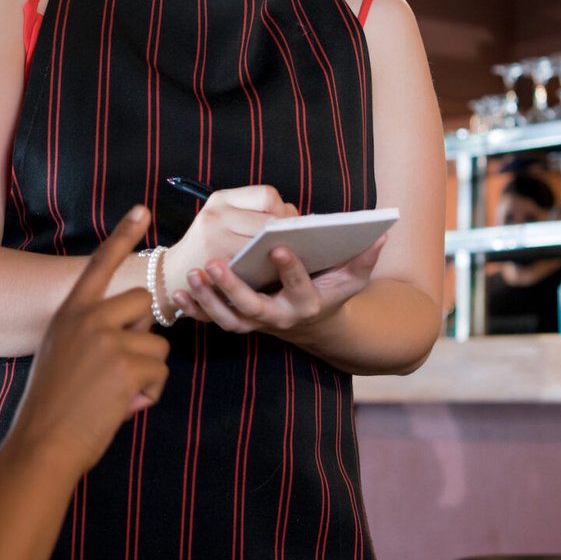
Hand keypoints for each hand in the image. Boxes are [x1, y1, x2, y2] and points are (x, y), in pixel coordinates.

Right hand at [10, 207, 169, 471]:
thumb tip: (134, 334)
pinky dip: (148, 394)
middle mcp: (87, 318)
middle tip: (119, 367)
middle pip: (142, 303)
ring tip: (113, 396)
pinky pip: (160, 373)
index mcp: (69, 313)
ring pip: (156, 345)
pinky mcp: (128, 364)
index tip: (142, 209)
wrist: (42, 444)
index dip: (123, 236)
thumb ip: (91, 335)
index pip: (99, 265)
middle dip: (142, 334)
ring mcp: (108, 339)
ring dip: (145, 373)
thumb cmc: (53, 408)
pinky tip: (121, 408)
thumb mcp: (60, 355)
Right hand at [160, 185, 294, 300]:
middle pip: (270, 221)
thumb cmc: (207, 246)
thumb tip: (295, 216)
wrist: (169, 277)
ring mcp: (214, 242)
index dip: (283, 210)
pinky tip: (274, 275)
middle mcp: (215, 217)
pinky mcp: (216, 269)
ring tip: (287, 259)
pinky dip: (266, 271)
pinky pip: (252, 268)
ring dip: (282, 254)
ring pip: (265, 246)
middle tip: (299, 244)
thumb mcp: (223, 219)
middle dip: (288, 233)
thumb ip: (256, 213)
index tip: (288, 224)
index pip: (267, 195)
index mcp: (220, 200)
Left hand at [172, 234, 387, 335]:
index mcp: (307, 304)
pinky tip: (179, 294)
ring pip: (229, 320)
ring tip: (193, 274)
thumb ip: (364, 258)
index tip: (280, 246)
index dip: (291, 269)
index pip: (299, 287)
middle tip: (214, 264)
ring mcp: (256, 325)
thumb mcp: (351, 279)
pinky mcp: (238, 323)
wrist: (314, 325)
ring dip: (208, 300)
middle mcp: (279, 319)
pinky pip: (213, 321)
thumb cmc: (330, 292)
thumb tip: (381, 234)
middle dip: (233, 289)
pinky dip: (195, 311)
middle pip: (254, 308)